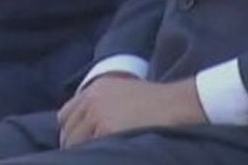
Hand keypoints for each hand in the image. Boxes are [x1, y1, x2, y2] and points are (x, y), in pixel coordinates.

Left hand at [57, 75, 205, 148]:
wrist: (181, 105)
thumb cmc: (160, 105)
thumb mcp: (125, 95)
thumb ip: (103, 108)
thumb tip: (88, 133)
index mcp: (96, 89)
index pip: (65, 116)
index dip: (71, 133)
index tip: (80, 146)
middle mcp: (92, 99)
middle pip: (67, 131)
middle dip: (74, 147)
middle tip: (89, 158)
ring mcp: (98, 113)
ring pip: (74, 143)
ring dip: (83, 153)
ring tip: (100, 158)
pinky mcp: (107, 128)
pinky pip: (90, 150)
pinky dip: (95, 157)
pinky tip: (110, 157)